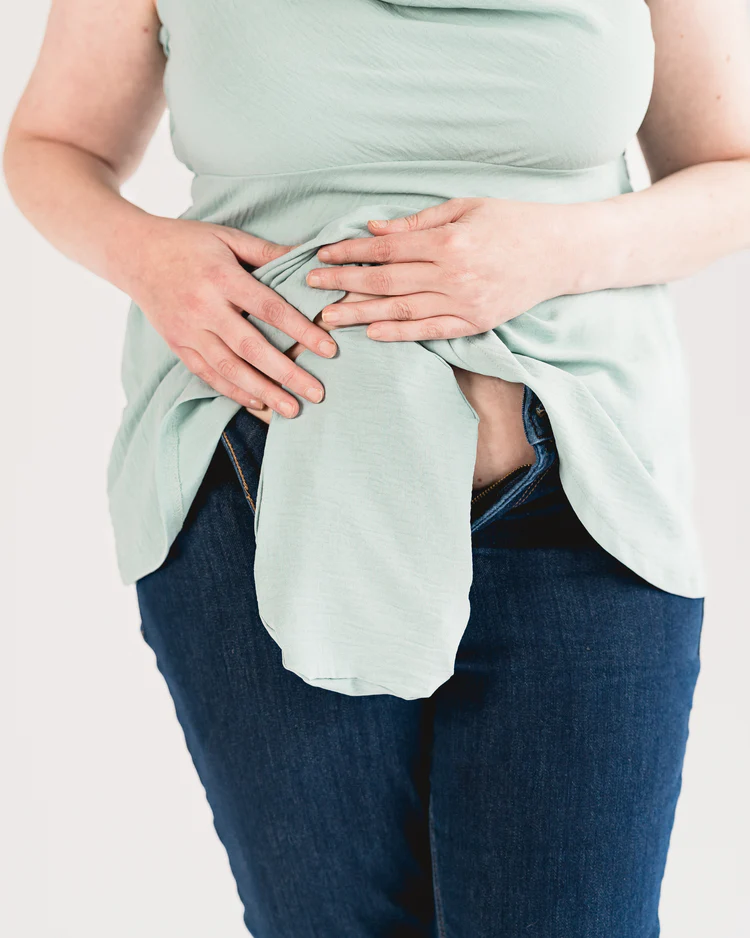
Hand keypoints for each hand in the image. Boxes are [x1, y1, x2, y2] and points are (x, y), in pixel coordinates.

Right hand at [125, 217, 337, 417]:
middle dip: (287, 373)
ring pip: (229, 369)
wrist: (133, 253)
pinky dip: (234, 392)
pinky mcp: (177, 346)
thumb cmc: (189, 242)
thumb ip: (268, 252)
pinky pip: (208, 375)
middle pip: (252, 348)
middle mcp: (204, 308)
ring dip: (263, 392)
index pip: (270, 309)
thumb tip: (312, 259)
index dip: (301, 330)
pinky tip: (259, 403)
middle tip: (318, 393)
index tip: (329, 349)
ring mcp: (188, 331)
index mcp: (222, 278)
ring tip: (293, 409)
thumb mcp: (228, 237)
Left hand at [306, 197, 589, 341]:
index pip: (386, 248)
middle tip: (311, 288)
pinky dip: (400, 333)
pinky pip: (430, 331)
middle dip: (344, 283)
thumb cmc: (513, 221)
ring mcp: (464, 302)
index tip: (322, 256)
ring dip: (361, 314)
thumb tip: (374, 228)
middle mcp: (452, 274)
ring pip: (401, 310)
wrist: (562, 252)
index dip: (350, 252)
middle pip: (385, 281)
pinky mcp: (476, 322)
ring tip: (329, 317)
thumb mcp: (466, 207)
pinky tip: (372, 332)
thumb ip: (419, 221)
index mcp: (448, 240)